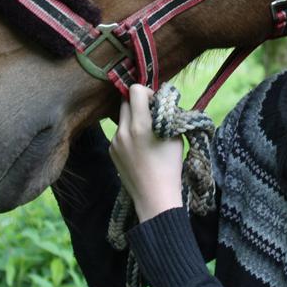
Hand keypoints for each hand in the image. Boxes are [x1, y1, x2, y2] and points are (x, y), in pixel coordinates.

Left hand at [109, 84, 184, 221]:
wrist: (154, 196)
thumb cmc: (170, 166)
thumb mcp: (174, 135)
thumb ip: (165, 115)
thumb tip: (160, 102)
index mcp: (140, 124)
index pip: (135, 90)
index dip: (147, 92)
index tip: (155, 103)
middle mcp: (123, 130)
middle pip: (126, 101)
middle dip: (139, 103)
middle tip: (151, 115)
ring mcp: (115, 141)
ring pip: (122, 117)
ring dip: (133, 118)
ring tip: (146, 134)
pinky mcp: (112, 150)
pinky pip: (120, 132)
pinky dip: (129, 133)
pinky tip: (139, 149)